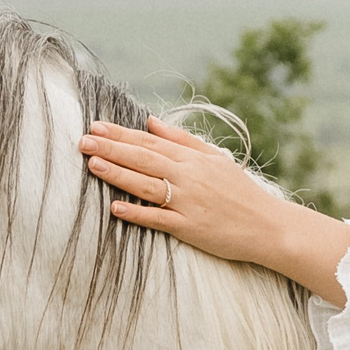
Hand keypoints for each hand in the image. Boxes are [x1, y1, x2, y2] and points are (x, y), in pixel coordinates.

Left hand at [76, 116, 349, 304]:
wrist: (267, 225)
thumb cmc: (239, 191)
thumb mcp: (214, 158)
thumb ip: (182, 140)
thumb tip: (151, 122)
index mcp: (193, 159)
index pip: (150, 143)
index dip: (121, 134)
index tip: (96, 126)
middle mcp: (188, 177)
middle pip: (143, 159)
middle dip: (111, 148)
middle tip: (83, 141)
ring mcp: (188, 202)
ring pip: (146, 185)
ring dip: (118, 174)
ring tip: (93, 164)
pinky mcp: (190, 228)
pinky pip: (159, 219)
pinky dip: (137, 213)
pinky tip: (115, 208)